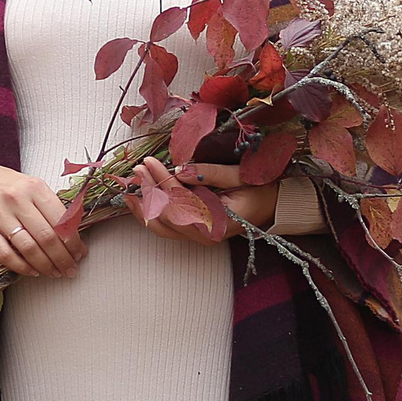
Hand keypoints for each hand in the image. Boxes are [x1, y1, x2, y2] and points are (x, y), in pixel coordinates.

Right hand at [0, 159, 87, 278]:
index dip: (73, 242)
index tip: (79, 253)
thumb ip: (50, 206)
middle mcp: (17, 200)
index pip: (61, 220)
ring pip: (29, 249)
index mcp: (34, 187)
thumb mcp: (30, 185)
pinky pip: (6, 255)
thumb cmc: (5, 185)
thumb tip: (72, 233)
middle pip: (47, 237)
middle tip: (71, 269)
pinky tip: (33, 271)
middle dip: (63, 258)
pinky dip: (22, 267)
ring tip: (55, 272)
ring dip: (46, 265)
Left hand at [127, 159, 275, 244]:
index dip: (163, 181)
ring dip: (143, 204)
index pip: (181, 202)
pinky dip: (150, 212)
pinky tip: (137, 200)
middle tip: (138, 169)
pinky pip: (165, 226)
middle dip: (149, 191)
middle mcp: (205, 235)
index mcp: (218, 222)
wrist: (272, 206)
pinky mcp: (193, 233)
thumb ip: (211, 174)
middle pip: (166, 215)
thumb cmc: (260, 190)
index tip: (150, 162)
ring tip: (129, 186)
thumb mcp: (240, 176)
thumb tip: (181, 170)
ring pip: (160, 225)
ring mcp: (197, 237)